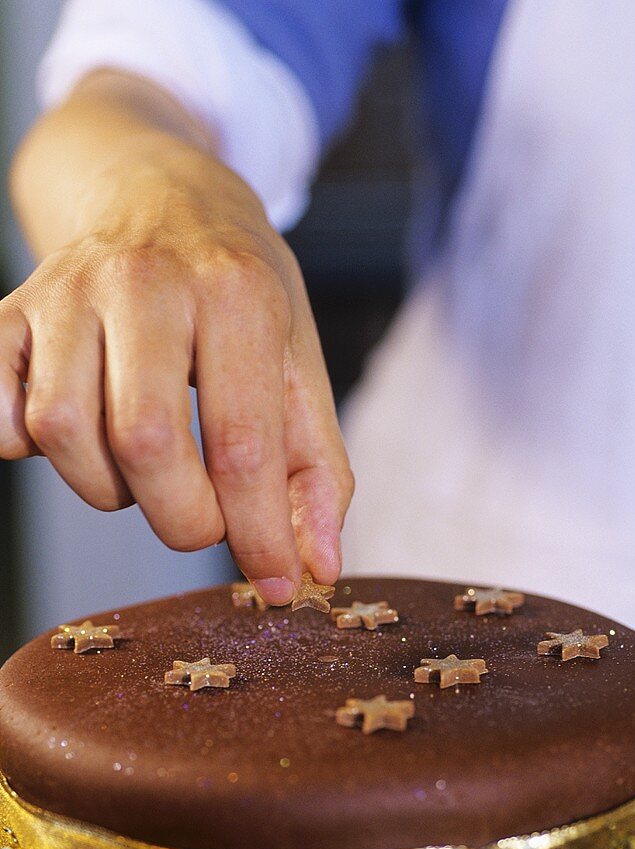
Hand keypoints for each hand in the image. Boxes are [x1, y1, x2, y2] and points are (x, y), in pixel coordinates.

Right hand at [1, 78, 352, 603]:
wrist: (157, 192)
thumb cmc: (239, 291)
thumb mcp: (299, 364)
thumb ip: (316, 471)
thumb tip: (314, 569)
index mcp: (236, 293)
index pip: (242, 445)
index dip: (258, 535)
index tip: (275, 583)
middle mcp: (145, 281)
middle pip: (144, 443)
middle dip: (182, 517)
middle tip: (204, 514)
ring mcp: (65, 291)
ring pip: (62, 431)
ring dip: (108, 486)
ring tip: (144, 465)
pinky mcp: (8, 312)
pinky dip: (26, 445)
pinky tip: (79, 431)